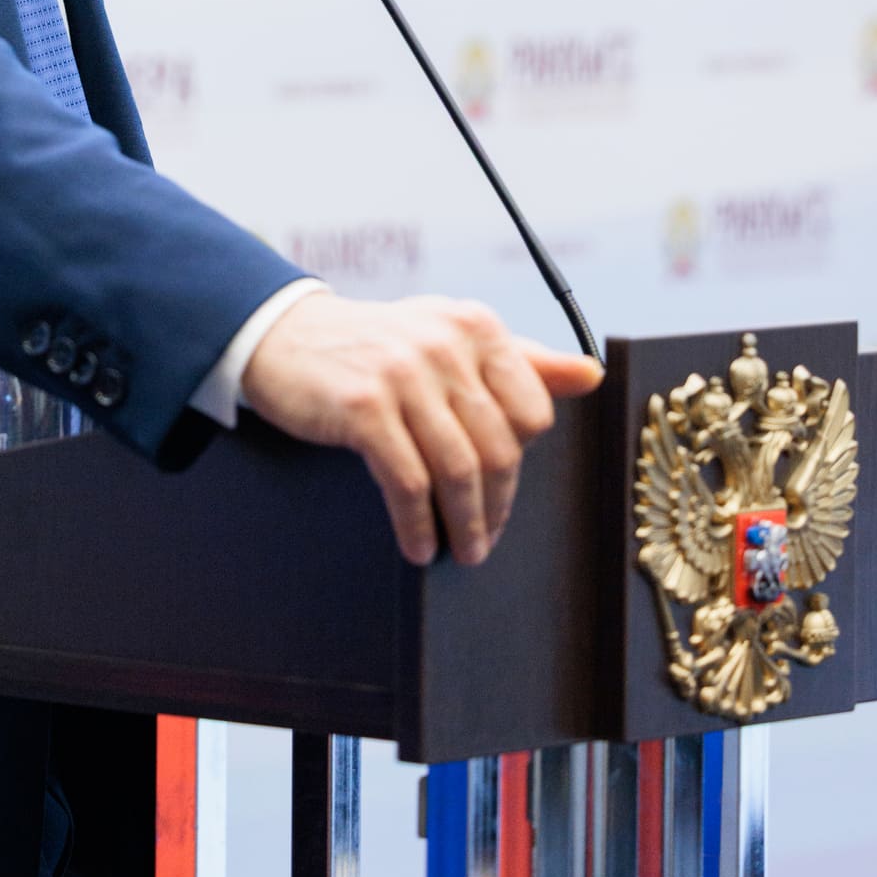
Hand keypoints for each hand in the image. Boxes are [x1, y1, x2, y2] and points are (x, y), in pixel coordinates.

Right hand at [239, 290, 601, 566]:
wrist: (284, 337)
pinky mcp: (364, 405)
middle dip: (496, 507)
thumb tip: (592, 375)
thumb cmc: (375, 347)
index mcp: (475, 326)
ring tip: (460, 550)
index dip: (520, 461)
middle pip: (498, 448)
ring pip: (458, 470)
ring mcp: (403, 373)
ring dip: (463, 524)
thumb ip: (521, 360)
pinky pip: (407, 481)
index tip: (502, 492)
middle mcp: (444, 343)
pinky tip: (417, 544)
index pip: (531, 411)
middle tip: (483, 541)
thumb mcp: (448, 338)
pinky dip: (416, 523)